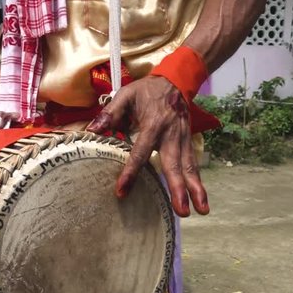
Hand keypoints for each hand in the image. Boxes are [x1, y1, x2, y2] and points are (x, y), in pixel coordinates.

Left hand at [87, 76, 208, 216]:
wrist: (174, 81)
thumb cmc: (146, 91)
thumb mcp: (125, 95)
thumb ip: (109, 114)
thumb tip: (91, 131)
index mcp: (153, 124)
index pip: (140, 152)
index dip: (131, 172)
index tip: (121, 191)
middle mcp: (171, 135)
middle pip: (174, 165)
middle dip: (178, 189)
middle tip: (182, 211)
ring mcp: (183, 140)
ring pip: (189, 168)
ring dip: (195, 190)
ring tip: (201, 211)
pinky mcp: (189, 143)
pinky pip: (193, 165)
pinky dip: (198, 183)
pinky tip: (201, 201)